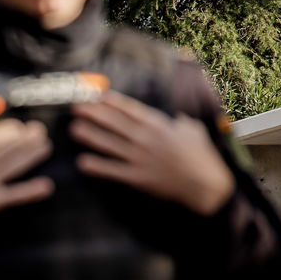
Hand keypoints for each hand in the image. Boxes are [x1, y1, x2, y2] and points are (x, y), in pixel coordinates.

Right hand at [0, 119, 53, 247]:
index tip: (18, 127)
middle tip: (39, 131)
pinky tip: (45, 186)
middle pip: (8, 147)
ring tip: (45, 147)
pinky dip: (30, 191)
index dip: (9, 129)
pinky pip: (14, 195)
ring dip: (32, 155)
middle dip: (26, 137)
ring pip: (15, 165)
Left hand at [70, 91, 234, 215]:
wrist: (207, 185)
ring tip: (73, 129)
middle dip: (94, 114)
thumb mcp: (191, 130)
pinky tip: (82, 162)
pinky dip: (98, 166)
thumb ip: (177, 120)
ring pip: (111, 144)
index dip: (112, 101)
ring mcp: (141, 159)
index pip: (131, 110)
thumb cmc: (201, 156)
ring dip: (91, 136)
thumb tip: (172, 113)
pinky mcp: (138, 178)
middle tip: (75, 107)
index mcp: (160, 125)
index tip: (96, 94)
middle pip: (116, 123)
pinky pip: (114, 170)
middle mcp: (148, 139)